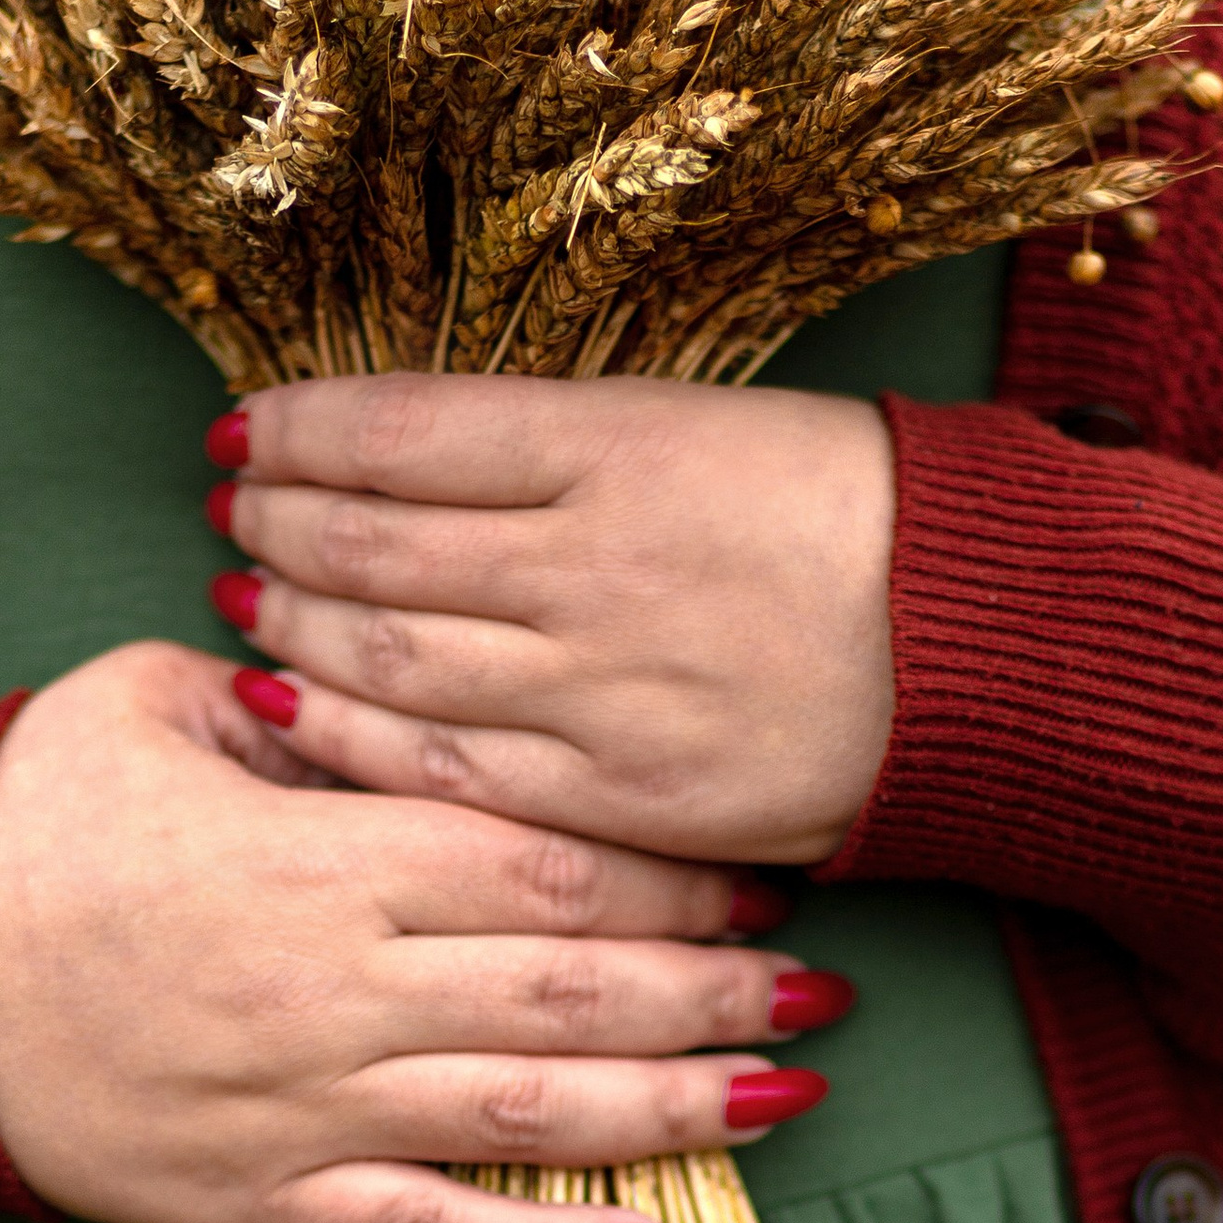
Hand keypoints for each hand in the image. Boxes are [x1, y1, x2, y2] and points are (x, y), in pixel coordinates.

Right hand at [0, 641, 848, 1222]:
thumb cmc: (8, 823)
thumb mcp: (141, 698)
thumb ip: (290, 704)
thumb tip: (383, 690)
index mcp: (325, 854)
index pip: (548, 864)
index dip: (676, 874)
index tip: (765, 871)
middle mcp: (341, 990)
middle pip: (576, 993)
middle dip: (719, 989)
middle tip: (828, 983)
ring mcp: (309, 1109)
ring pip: (538, 1120)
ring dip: (683, 1112)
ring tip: (794, 1096)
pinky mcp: (264, 1205)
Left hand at [208, 372, 897, 868]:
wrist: (989, 648)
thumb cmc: (852, 516)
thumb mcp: (707, 425)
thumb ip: (558, 446)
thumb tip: (398, 456)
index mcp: (620, 445)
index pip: (400, 431)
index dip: (298, 432)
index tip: (247, 432)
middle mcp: (594, 566)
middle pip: (371, 547)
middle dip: (276, 527)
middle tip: (233, 513)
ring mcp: (601, 693)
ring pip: (389, 659)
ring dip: (292, 626)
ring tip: (246, 595)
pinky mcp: (618, 797)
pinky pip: (444, 770)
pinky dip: (346, 735)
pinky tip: (288, 704)